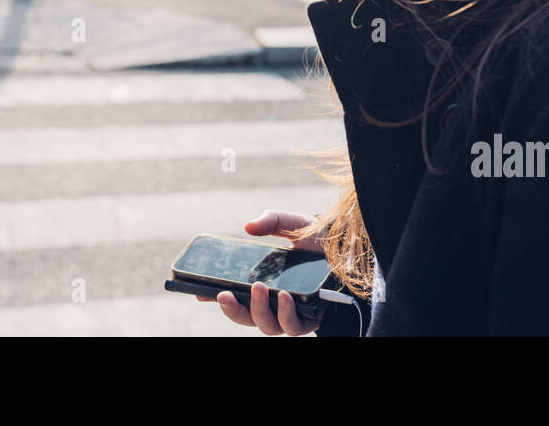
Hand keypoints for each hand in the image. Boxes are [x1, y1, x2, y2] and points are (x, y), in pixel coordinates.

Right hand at [195, 210, 325, 335]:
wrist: (351, 248)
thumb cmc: (319, 239)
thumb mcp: (292, 224)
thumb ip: (270, 221)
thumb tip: (248, 227)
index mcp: (264, 283)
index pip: (234, 296)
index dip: (214, 297)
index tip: (197, 291)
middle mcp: (274, 303)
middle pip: (245, 317)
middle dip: (231, 308)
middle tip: (223, 294)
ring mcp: (291, 313)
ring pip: (265, 326)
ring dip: (257, 309)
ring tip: (258, 288)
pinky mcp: (310, 319)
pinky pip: (292, 327)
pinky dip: (284, 314)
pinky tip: (284, 298)